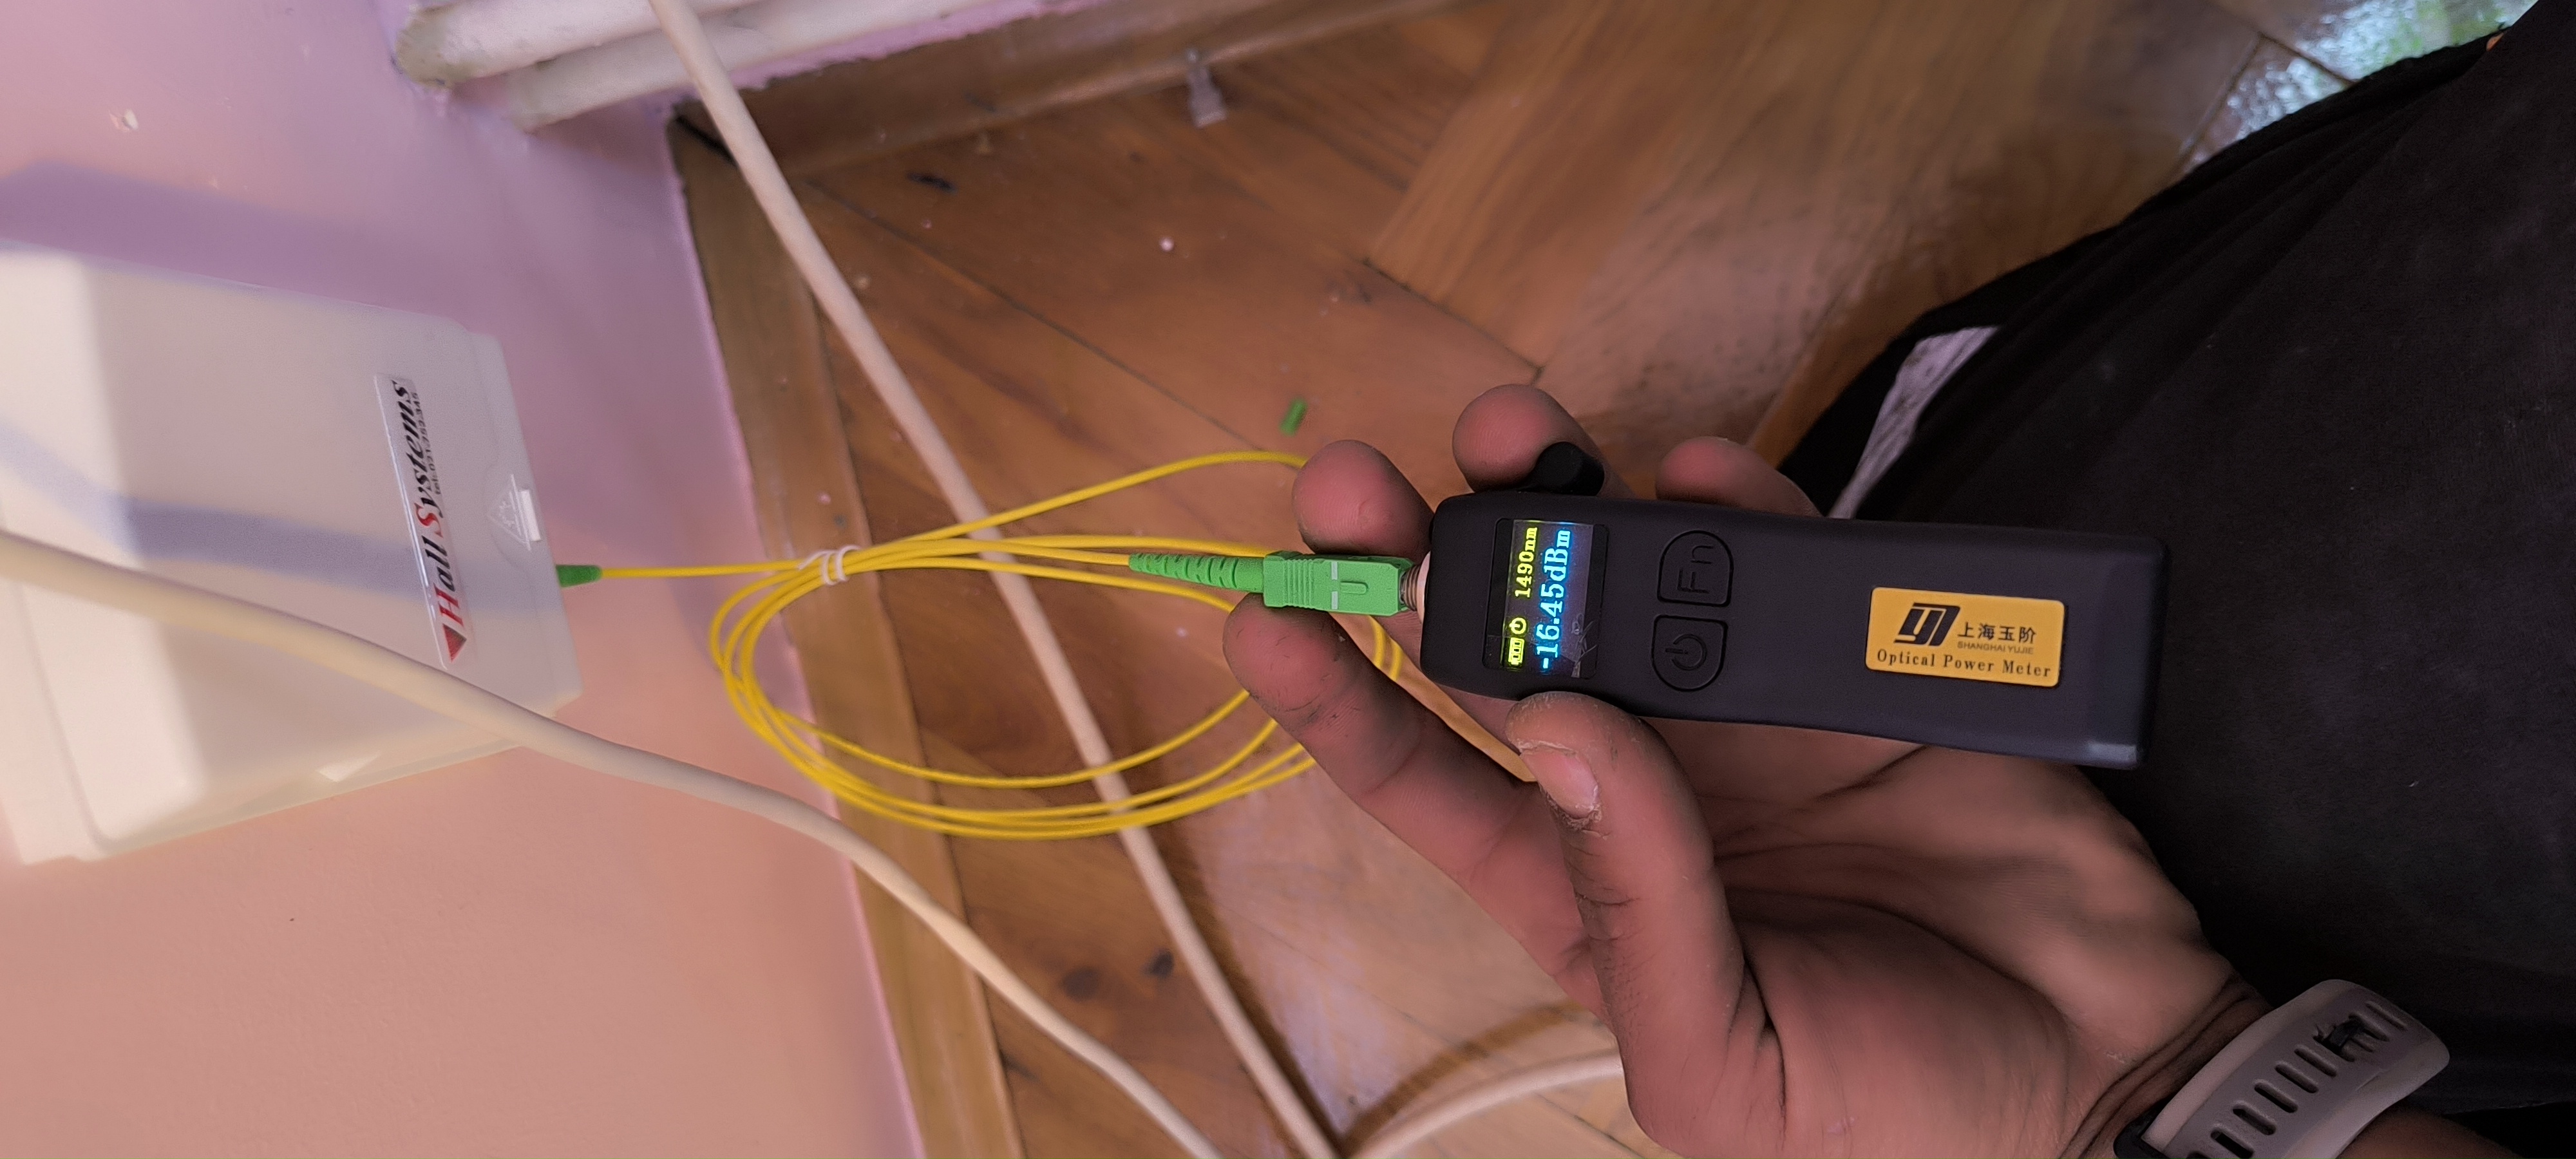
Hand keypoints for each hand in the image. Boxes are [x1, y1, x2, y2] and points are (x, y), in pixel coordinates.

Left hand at [1224, 386, 2263, 1157]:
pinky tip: (1687, 467)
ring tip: (1507, 428)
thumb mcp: (1726, 1056)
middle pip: (1503, 650)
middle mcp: (1642, 785)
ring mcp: (1746, 714)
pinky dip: (1732, 501)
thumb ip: (1634, 902)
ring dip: (1555, 497)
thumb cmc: (1898, 1109)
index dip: (1340, 702)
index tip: (1261, 619)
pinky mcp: (1854, 664)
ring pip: (1623, 579)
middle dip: (1421, 559)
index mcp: (1579, 893)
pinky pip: (1776, 559)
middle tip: (1357, 482)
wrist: (2113, 1068)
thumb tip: (1554, 725)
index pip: (1428, 782)